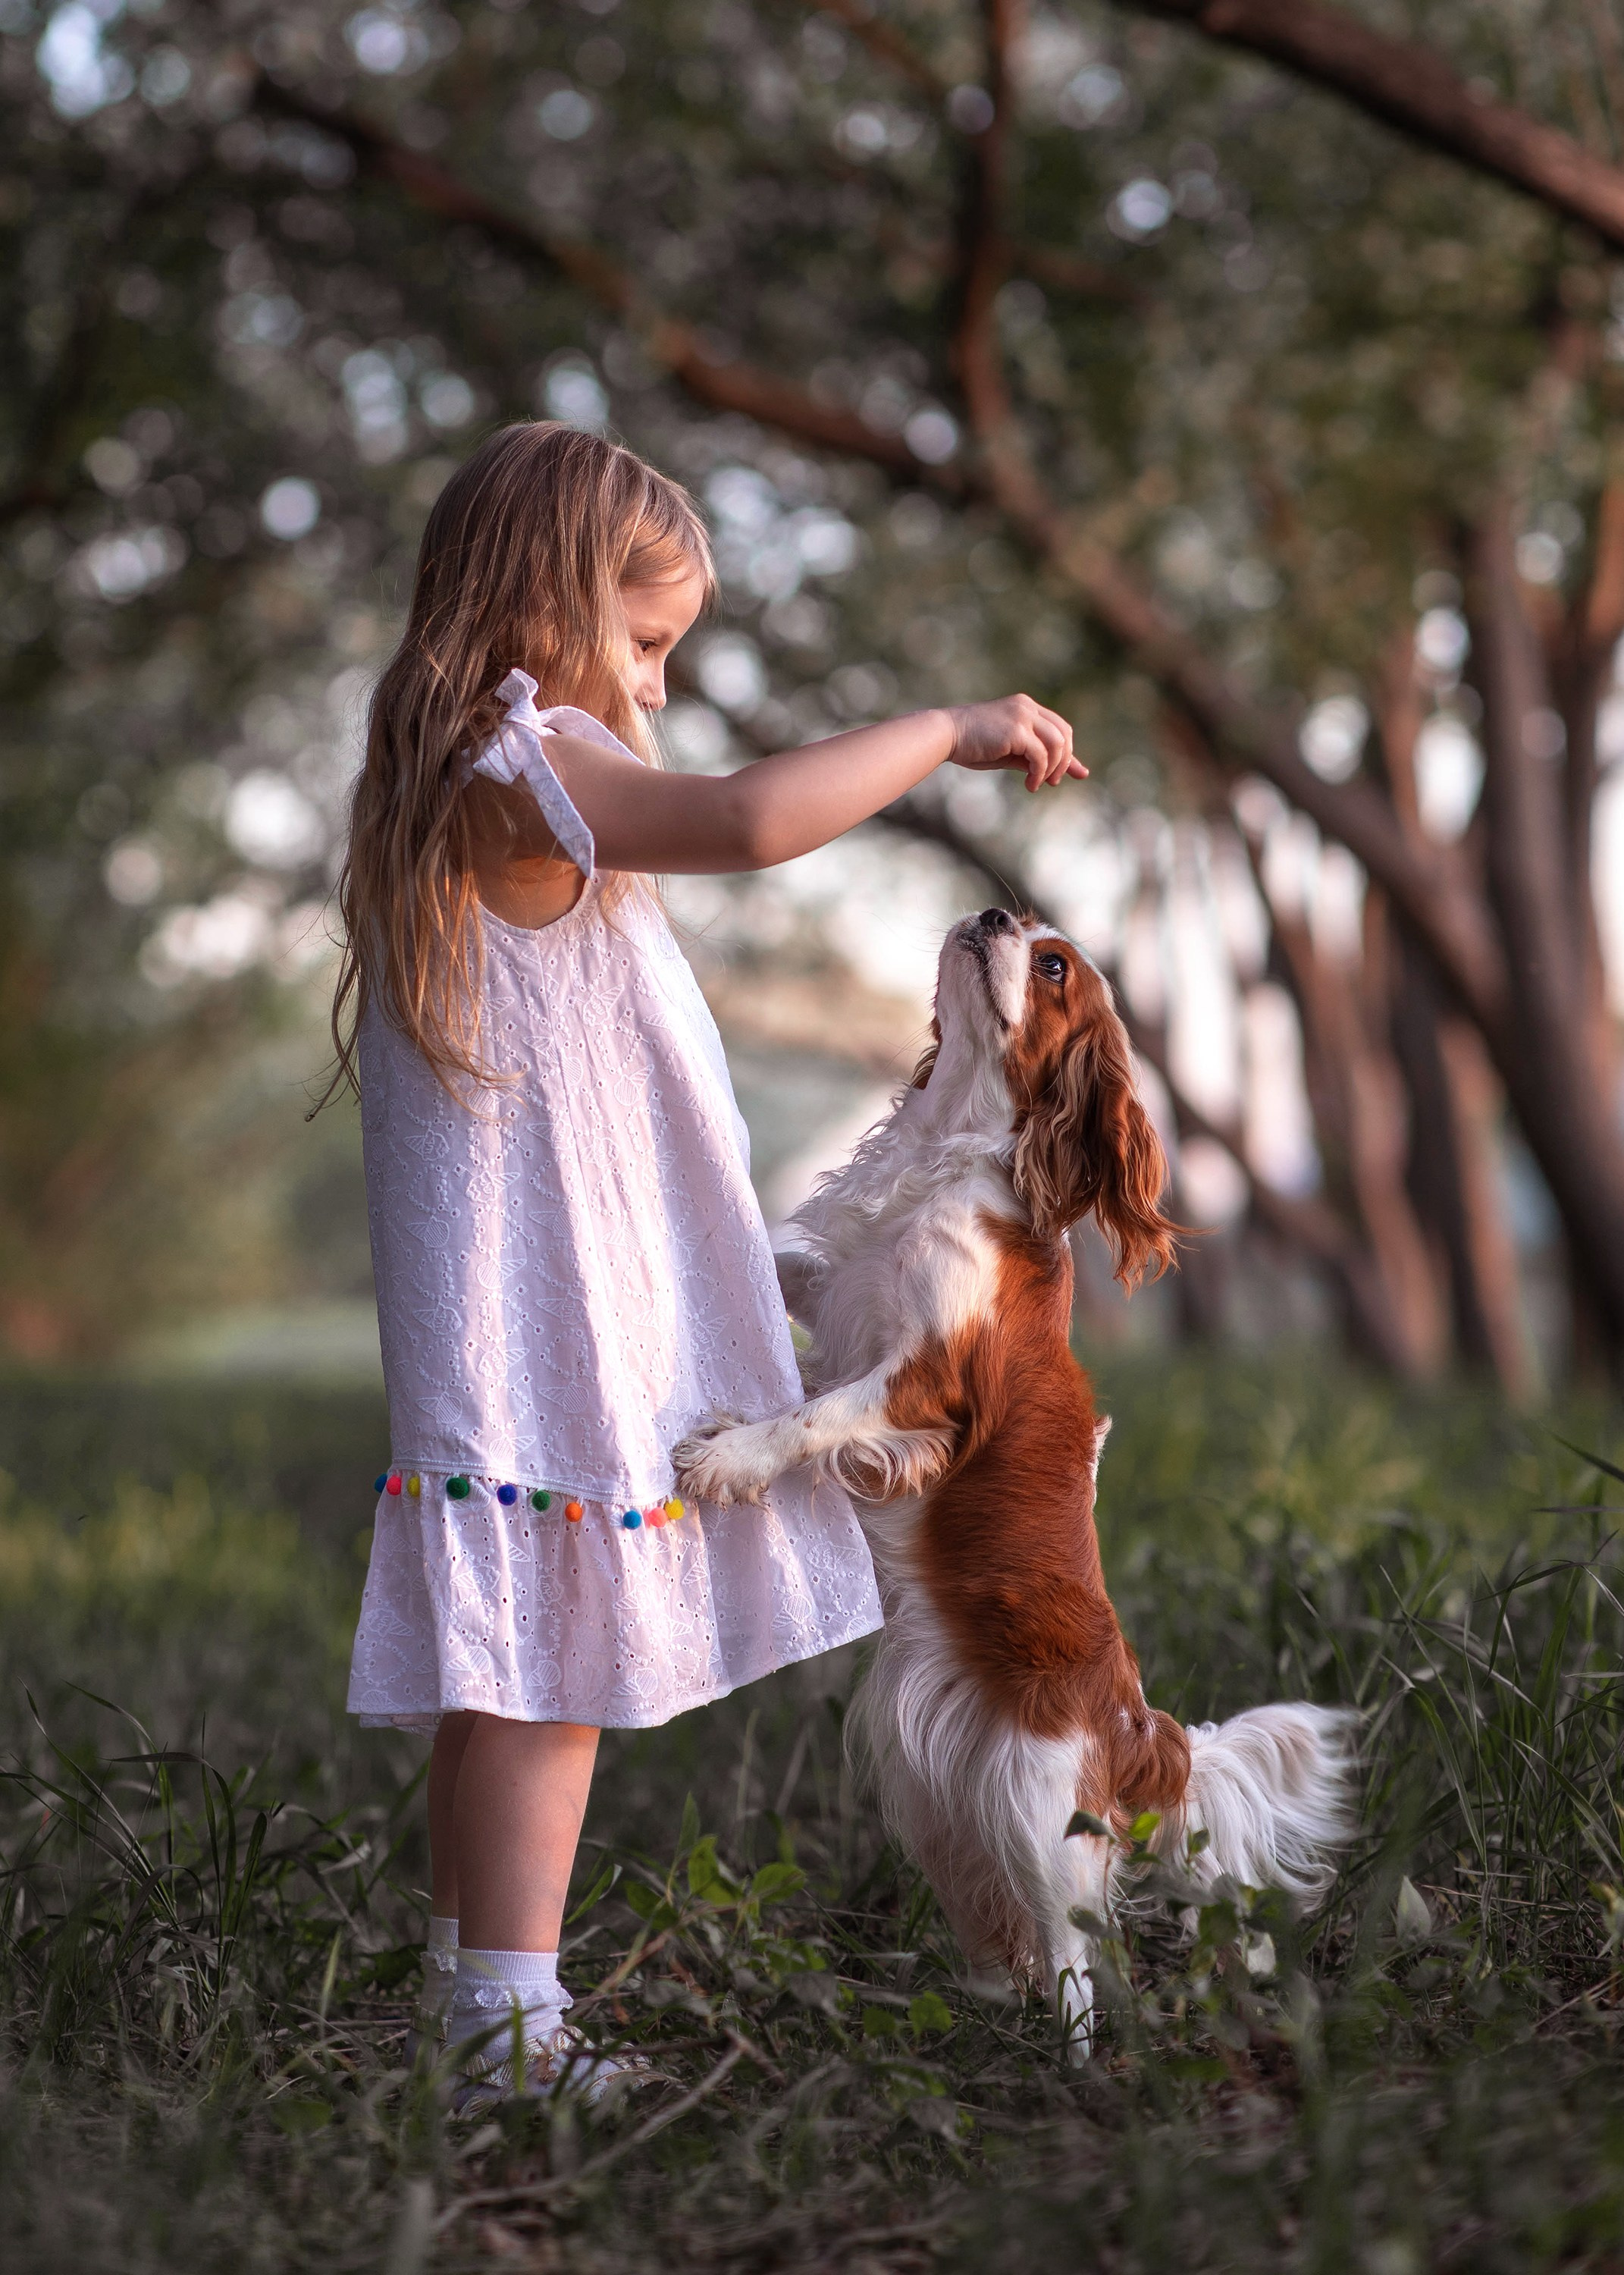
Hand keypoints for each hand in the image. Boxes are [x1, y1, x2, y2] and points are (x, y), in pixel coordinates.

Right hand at [944, 696, 1085, 792]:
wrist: (946, 736)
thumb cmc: (973, 746)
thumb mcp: (1010, 752)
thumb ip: (1033, 758)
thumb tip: (1057, 776)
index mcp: (1026, 707)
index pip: (1059, 727)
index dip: (1069, 752)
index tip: (1073, 773)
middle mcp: (1027, 707)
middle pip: (1064, 734)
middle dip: (1065, 761)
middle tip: (1052, 782)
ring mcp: (1023, 716)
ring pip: (1057, 744)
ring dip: (1053, 769)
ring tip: (1037, 784)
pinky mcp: (1016, 730)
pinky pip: (1040, 755)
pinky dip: (1039, 773)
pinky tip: (1029, 785)